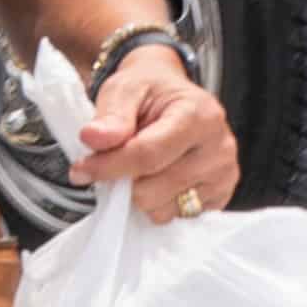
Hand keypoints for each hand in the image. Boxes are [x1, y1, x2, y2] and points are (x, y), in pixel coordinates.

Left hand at [67, 41, 239, 221]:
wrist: (174, 95)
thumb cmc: (149, 91)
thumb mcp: (124, 89)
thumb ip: (111, 115)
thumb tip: (93, 139)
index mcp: (199, 115)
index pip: (147, 155)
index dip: (109, 166)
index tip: (81, 169)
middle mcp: (220, 148)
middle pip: (153, 190)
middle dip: (123, 181)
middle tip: (115, 162)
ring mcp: (224, 175)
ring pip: (163, 210)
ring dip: (140, 195)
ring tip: (141, 168)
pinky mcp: (221, 196)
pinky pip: (177, 217)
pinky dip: (159, 203)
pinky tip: (158, 179)